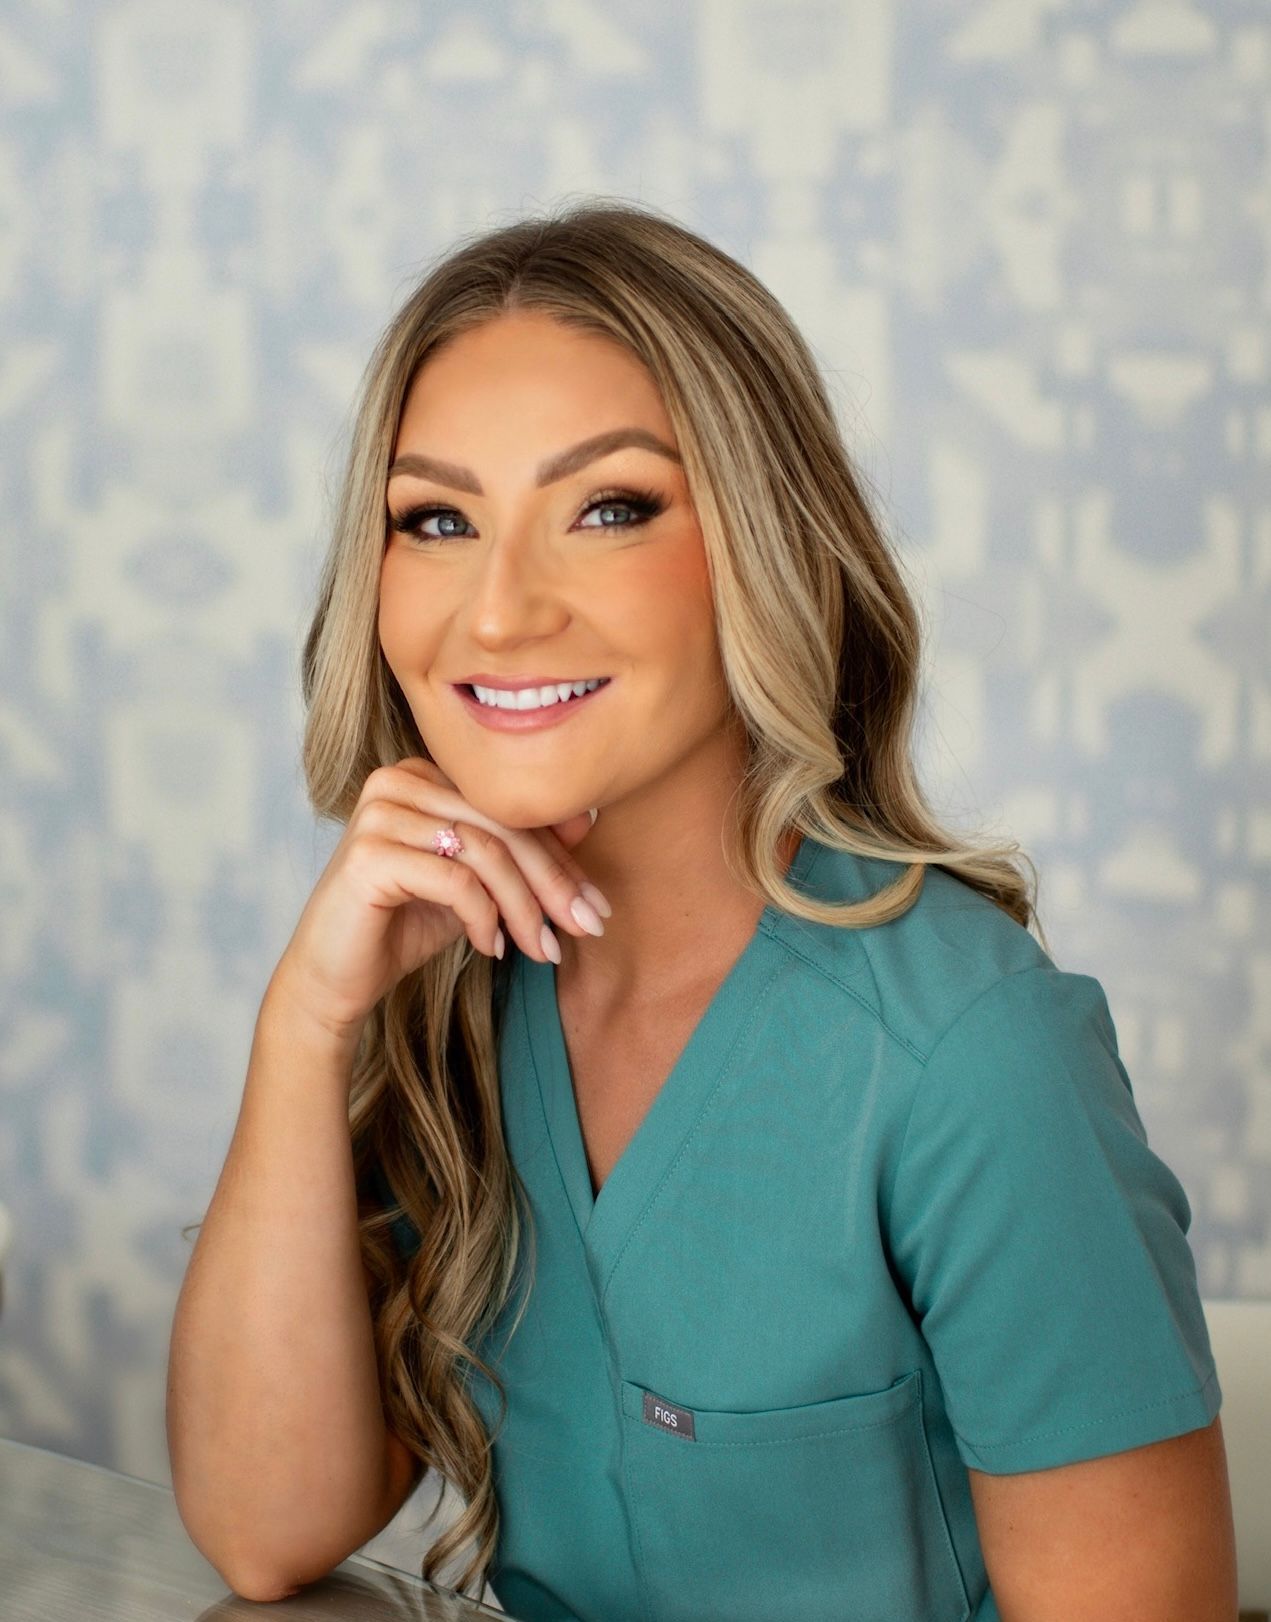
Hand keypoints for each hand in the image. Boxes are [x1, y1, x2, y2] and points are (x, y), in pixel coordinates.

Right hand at [269, 758, 606, 1044]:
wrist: (335, 976)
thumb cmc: (404, 925)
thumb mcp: (475, 884)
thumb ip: (517, 851)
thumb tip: (586, 821)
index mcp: (425, 775)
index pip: (511, 809)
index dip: (561, 859)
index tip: (597, 906)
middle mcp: (399, 779)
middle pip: (503, 826)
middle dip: (553, 884)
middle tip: (587, 927)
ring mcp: (380, 811)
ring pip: (485, 852)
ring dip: (524, 908)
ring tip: (542, 949)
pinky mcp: (369, 853)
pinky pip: (455, 879)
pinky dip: (483, 917)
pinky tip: (491, 947)